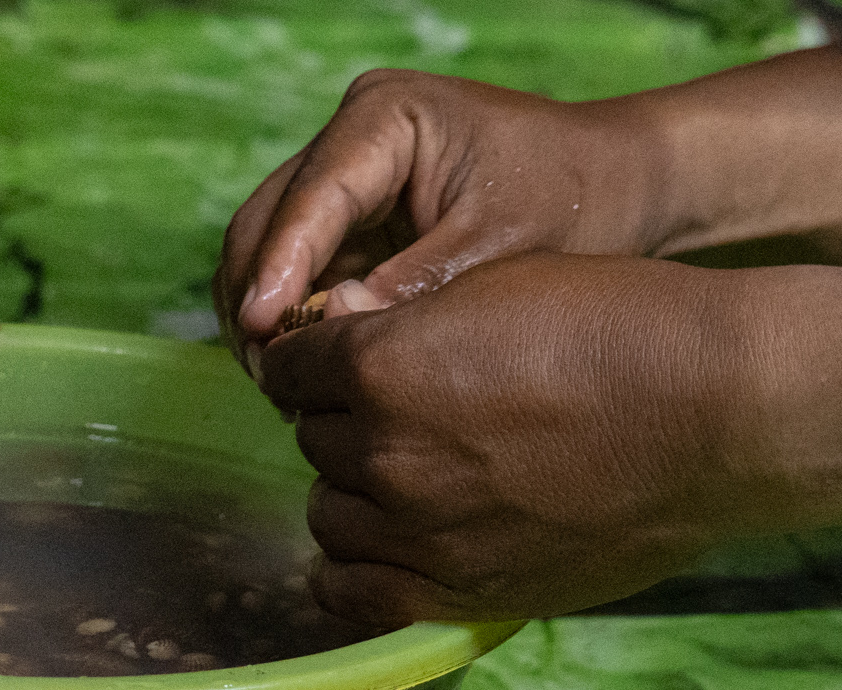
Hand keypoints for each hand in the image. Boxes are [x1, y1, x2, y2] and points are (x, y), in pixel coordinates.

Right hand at [217, 48, 841, 369]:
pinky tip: (307, 370)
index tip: (260, 330)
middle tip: (272, 378)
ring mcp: (341, 179)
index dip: (278, 267)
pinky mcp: (346, 222)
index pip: (310, 197)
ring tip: (288, 385)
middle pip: (262, 223)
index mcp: (384, 117)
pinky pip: (294, 275)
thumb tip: (331, 330)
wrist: (619, 186)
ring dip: (266, 320)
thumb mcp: (501, 244)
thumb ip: (412, 284)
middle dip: (258, 301)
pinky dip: (291, 323)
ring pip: (265, 253)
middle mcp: (348, 139)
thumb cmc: (577, 197)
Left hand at [259, 252, 841, 624]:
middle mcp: (383, 454)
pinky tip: (373, 553)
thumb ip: (402, 315)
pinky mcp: (457, 589)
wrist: (716, 410)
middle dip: (347, 426)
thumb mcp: (496, 284)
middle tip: (403, 419)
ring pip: (330, 515)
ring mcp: (417, 529)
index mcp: (379, 367)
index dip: (319, 362)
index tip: (343, 366)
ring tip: (408, 479)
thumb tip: (339, 327)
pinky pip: (355, 593)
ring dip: (354, 495)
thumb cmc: (621, 329)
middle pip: (315, 442)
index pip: (295, 368)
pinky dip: (350, 573)